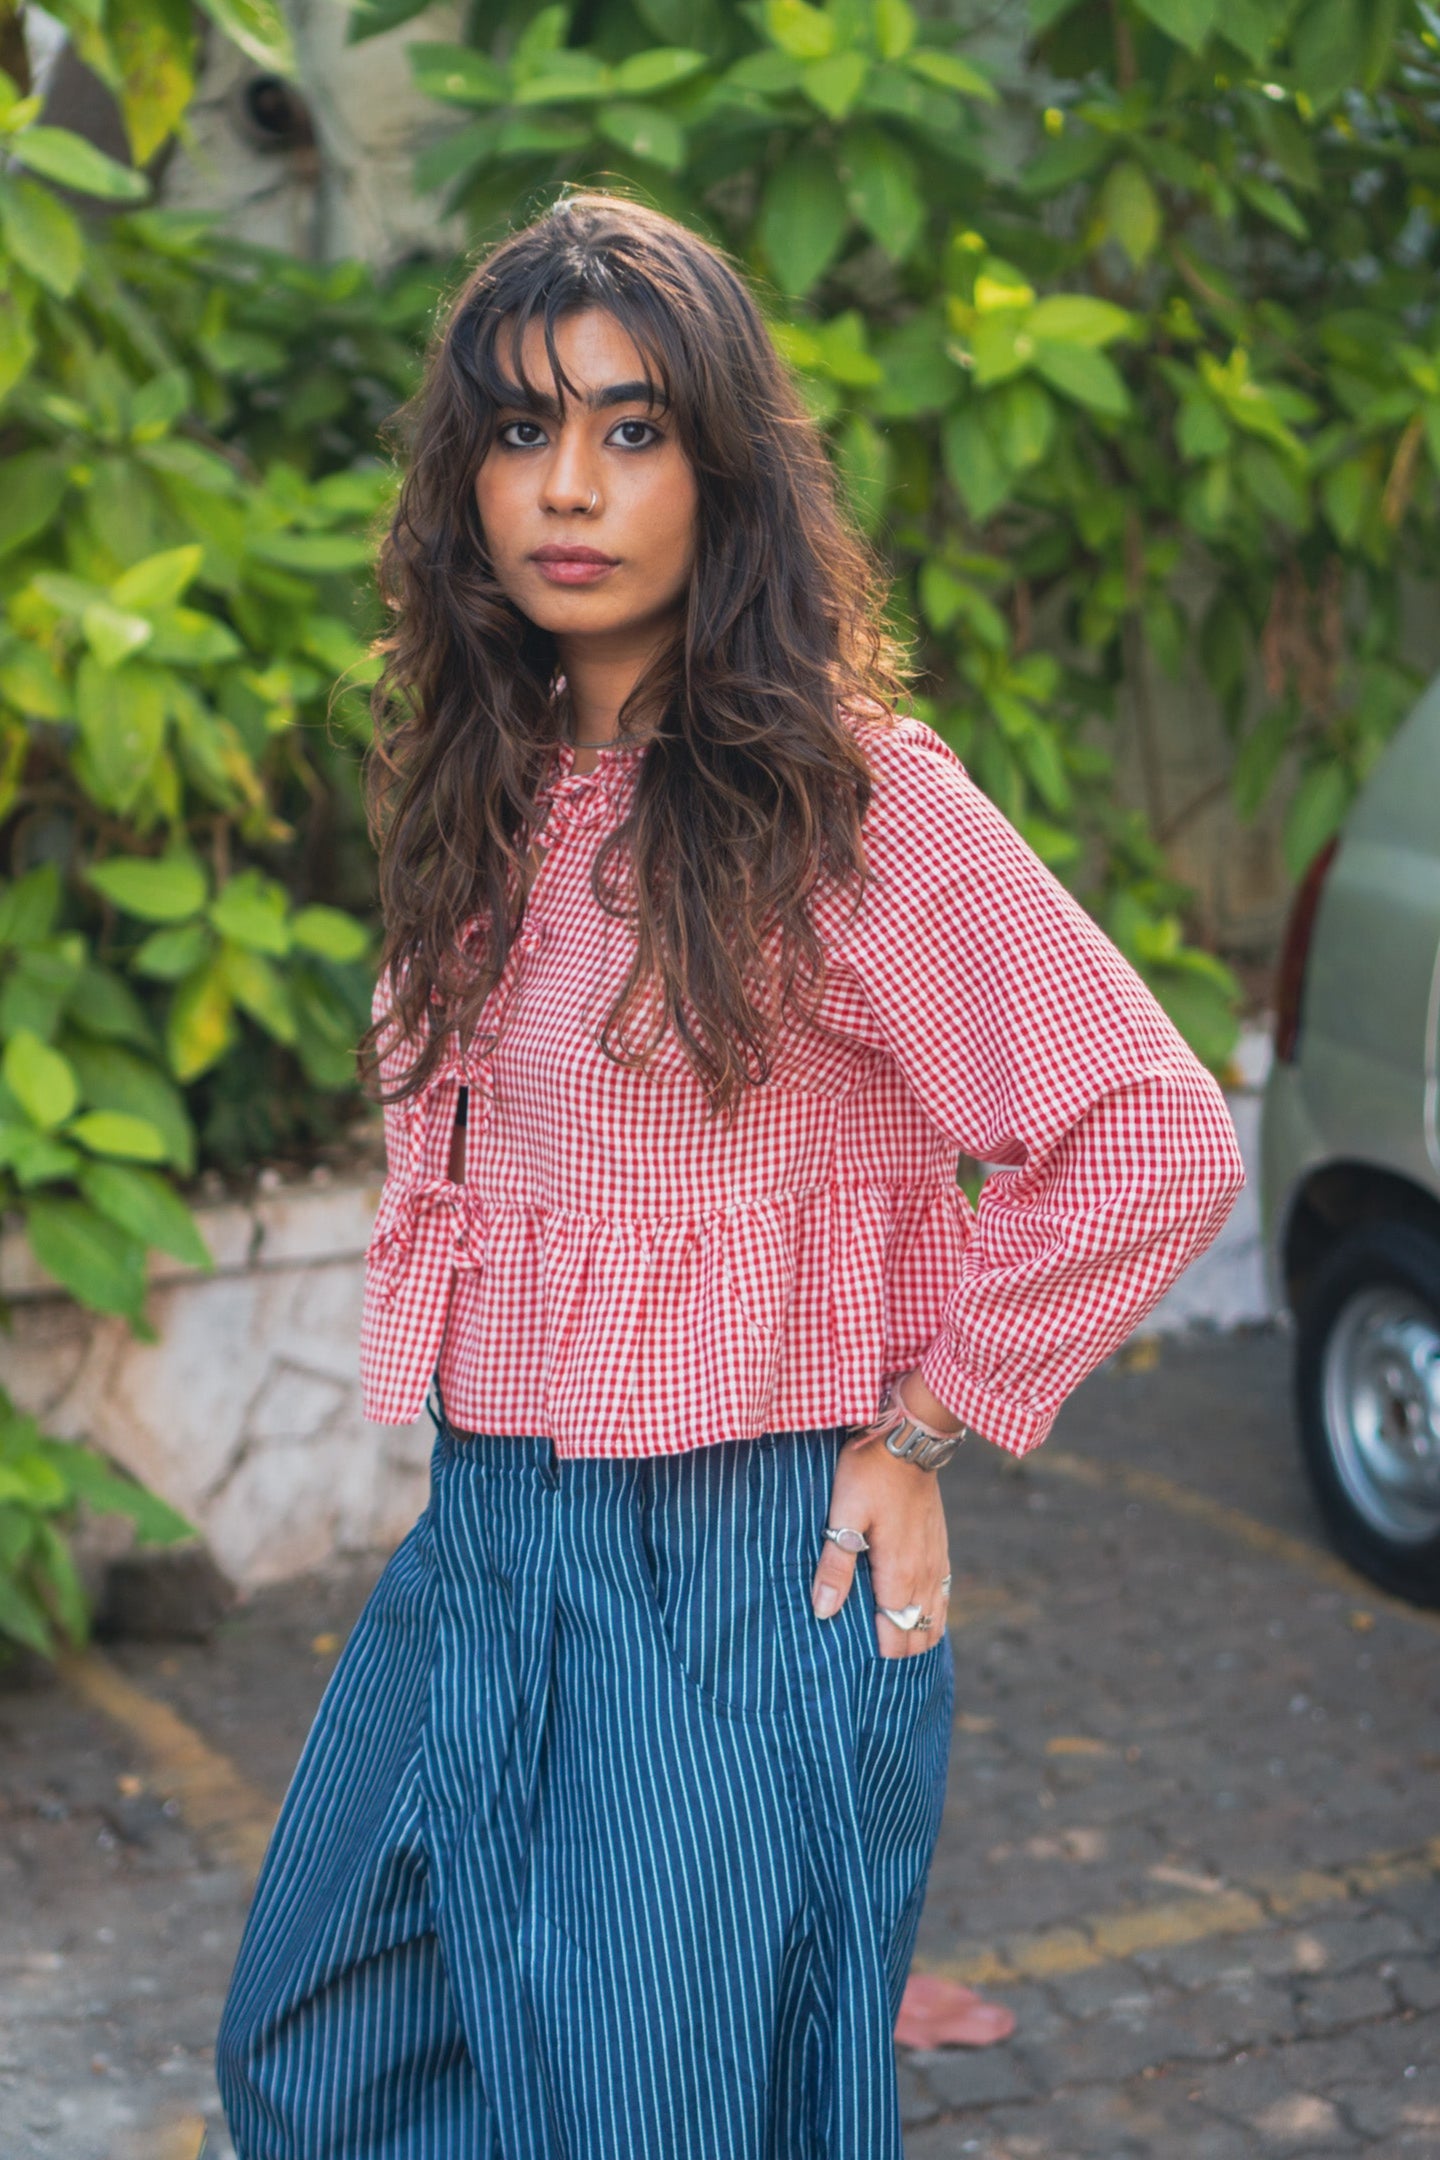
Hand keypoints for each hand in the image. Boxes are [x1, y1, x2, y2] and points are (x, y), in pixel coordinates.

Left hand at [811, 1376, 951, 1658]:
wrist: (909, 1438)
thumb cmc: (869, 1474)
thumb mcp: (842, 1516)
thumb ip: (836, 1565)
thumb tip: (825, 1613)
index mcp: (900, 1575)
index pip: (895, 1638)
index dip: (876, 1655)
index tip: (851, 1660)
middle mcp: (926, 1576)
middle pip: (918, 1637)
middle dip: (896, 1652)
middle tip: (864, 1656)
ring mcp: (938, 1563)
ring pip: (935, 1620)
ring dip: (914, 1635)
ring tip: (886, 1641)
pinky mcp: (941, 1549)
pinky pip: (943, 1598)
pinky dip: (928, 1615)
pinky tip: (909, 1613)